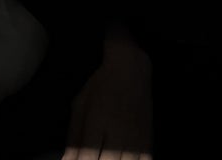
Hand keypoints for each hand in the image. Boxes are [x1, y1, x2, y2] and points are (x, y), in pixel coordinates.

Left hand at [61, 27, 152, 159]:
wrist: (131, 69)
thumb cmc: (100, 86)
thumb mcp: (80, 105)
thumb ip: (73, 137)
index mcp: (97, 120)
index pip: (88, 156)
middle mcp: (118, 131)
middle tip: (90, 158)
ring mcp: (136, 137)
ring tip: (104, 157)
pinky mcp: (148, 140)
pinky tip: (120, 158)